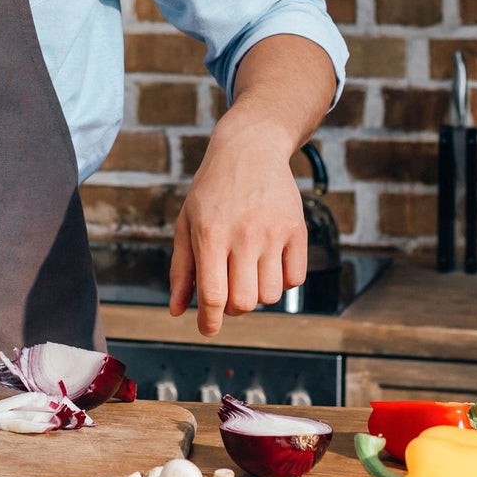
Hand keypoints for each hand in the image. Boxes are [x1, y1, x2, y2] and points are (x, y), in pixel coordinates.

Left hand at [167, 115, 307, 335]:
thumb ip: (182, 269)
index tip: (207, 328)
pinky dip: (282, 280)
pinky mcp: (298, 230)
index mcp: (210, 234)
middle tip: (226, 290)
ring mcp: (274, 233)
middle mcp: (244, 235)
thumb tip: (177, 311)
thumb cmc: (211, 190)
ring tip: (246, 268)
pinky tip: (269, 260)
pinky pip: (295, 279)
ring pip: (271, 295)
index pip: (213, 295)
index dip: (209, 321)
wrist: (250, 149)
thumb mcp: (186, 223)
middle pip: (244, 303)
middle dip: (232, 308)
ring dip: (257, 293)